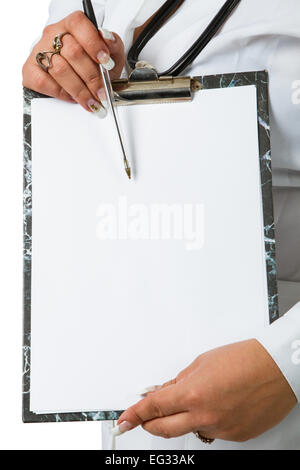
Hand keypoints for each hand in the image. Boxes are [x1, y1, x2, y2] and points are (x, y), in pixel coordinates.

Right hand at [22, 11, 124, 115]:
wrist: (82, 80)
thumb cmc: (94, 65)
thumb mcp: (111, 55)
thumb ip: (113, 45)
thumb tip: (107, 39)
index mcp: (72, 25)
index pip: (79, 24)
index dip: (93, 44)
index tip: (106, 62)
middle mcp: (53, 35)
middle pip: (72, 52)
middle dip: (91, 78)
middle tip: (102, 93)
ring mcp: (39, 51)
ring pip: (60, 70)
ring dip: (80, 91)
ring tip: (92, 101)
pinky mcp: (30, 70)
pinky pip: (44, 83)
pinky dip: (62, 94)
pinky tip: (72, 98)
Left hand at [116, 340, 296, 441]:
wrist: (278, 368)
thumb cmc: (245, 359)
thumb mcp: (203, 363)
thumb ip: (180, 381)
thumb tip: (165, 393)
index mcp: (193, 394)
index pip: (154, 408)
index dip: (135, 415)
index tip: (124, 420)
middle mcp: (205, 416)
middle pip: (164, 429)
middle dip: (150, 424)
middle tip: (144, 418)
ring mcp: (222, 429)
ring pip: (191, 429)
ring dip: (184, 417)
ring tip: (198, 398)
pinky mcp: (236, 436)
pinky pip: (213, 431)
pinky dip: (209, 419)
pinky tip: (220, 403)